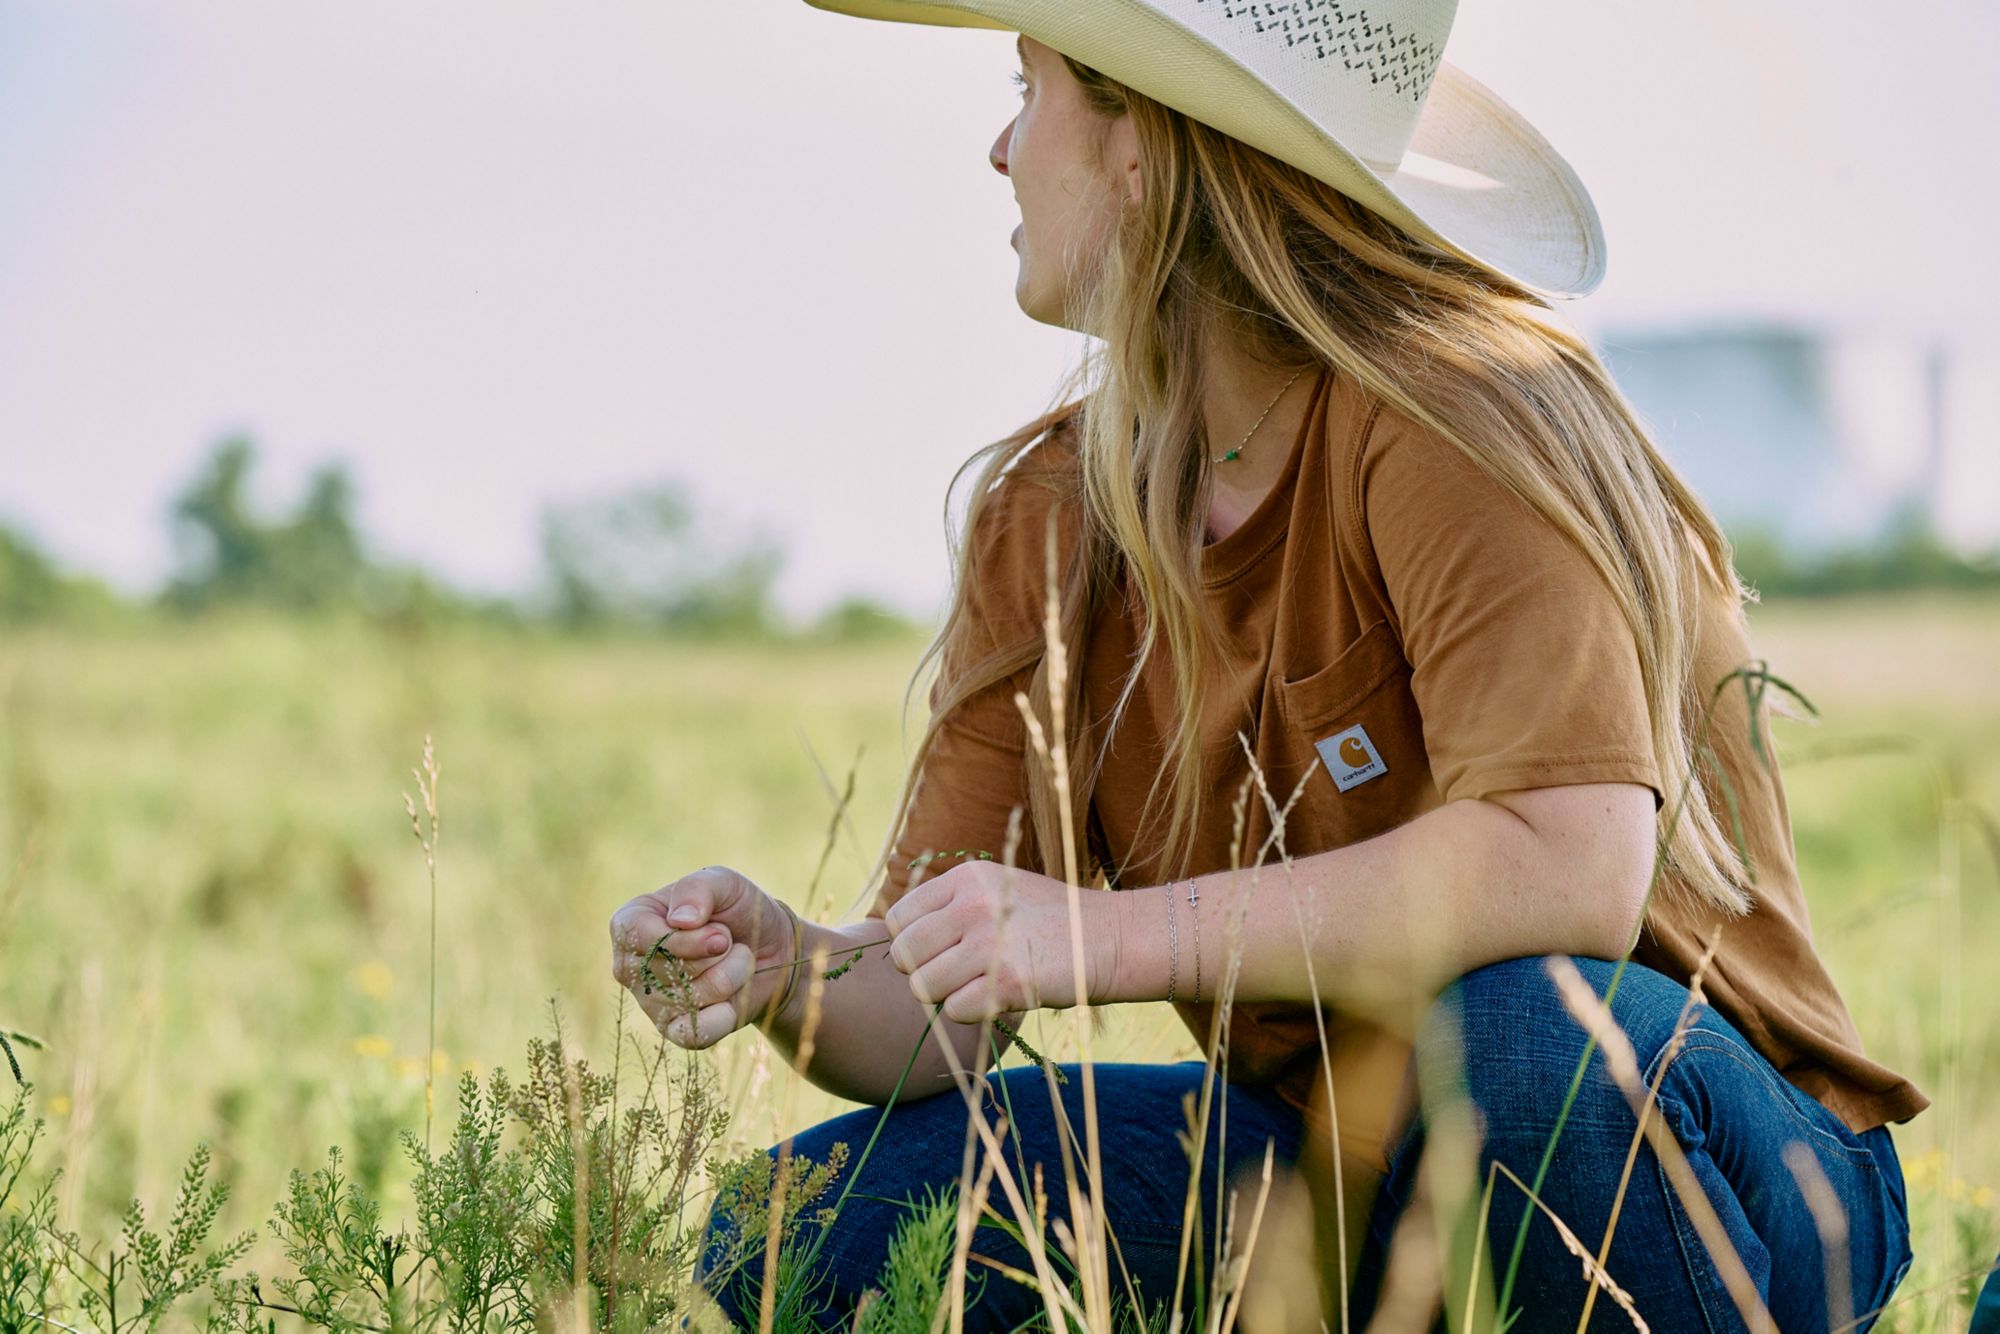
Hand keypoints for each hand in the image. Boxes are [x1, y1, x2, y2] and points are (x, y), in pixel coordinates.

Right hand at [608, 866, 793, 1048]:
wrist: (769, 947)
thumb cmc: (736, 909)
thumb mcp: (723, 882)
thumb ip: (698, 888)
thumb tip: (680, 920)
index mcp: (631, 922)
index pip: (638, 934)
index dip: (686, 938)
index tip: (720, 932)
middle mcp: (630, 965)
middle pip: (672, 967)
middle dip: (718, 953)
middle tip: (727, 941)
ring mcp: (649, 1001)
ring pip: (693, 998)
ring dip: (732, 976)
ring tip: (735, 962)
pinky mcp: (673, 1030)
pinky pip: (694, 1033)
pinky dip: (725, 1015)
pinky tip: (732, 1000)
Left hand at [882, 860, 1112, 1023]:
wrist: (1111, 938)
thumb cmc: (1050, 919)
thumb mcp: (1000, 887)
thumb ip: (951, 904)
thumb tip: (897, 937)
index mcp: (967, 878)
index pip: (897, 918)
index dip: (910, 942)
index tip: (936, 951)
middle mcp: (973, 906)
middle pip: (904, 956)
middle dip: (922, 972)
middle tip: (955, 974)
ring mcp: (990, 944)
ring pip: (923, 987)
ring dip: (946, 995)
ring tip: (978, 984)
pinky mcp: (1008, 982)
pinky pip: (954, 1010)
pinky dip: (971, 1012)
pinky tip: (997, 997)